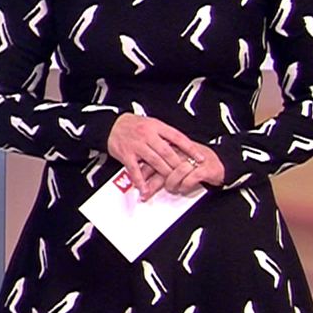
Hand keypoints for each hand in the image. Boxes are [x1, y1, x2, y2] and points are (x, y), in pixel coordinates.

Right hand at [107, 114, 221, 199]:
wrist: (112, 124)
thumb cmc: (134, 125)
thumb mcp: (152, 123)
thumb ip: (165, 135)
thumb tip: (182, 146)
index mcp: (156, 126)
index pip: (177, 137)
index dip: (190, 148)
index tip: (200, 158)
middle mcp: (147, 135)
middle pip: (167, 152)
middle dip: (178, 164)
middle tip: (188, 173)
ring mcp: (137, 145)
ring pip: (154, 161)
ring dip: (164, 173)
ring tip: (172, 182)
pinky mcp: (126, 155)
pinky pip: (134, 170)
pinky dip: (140, 181)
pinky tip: (145, 189)